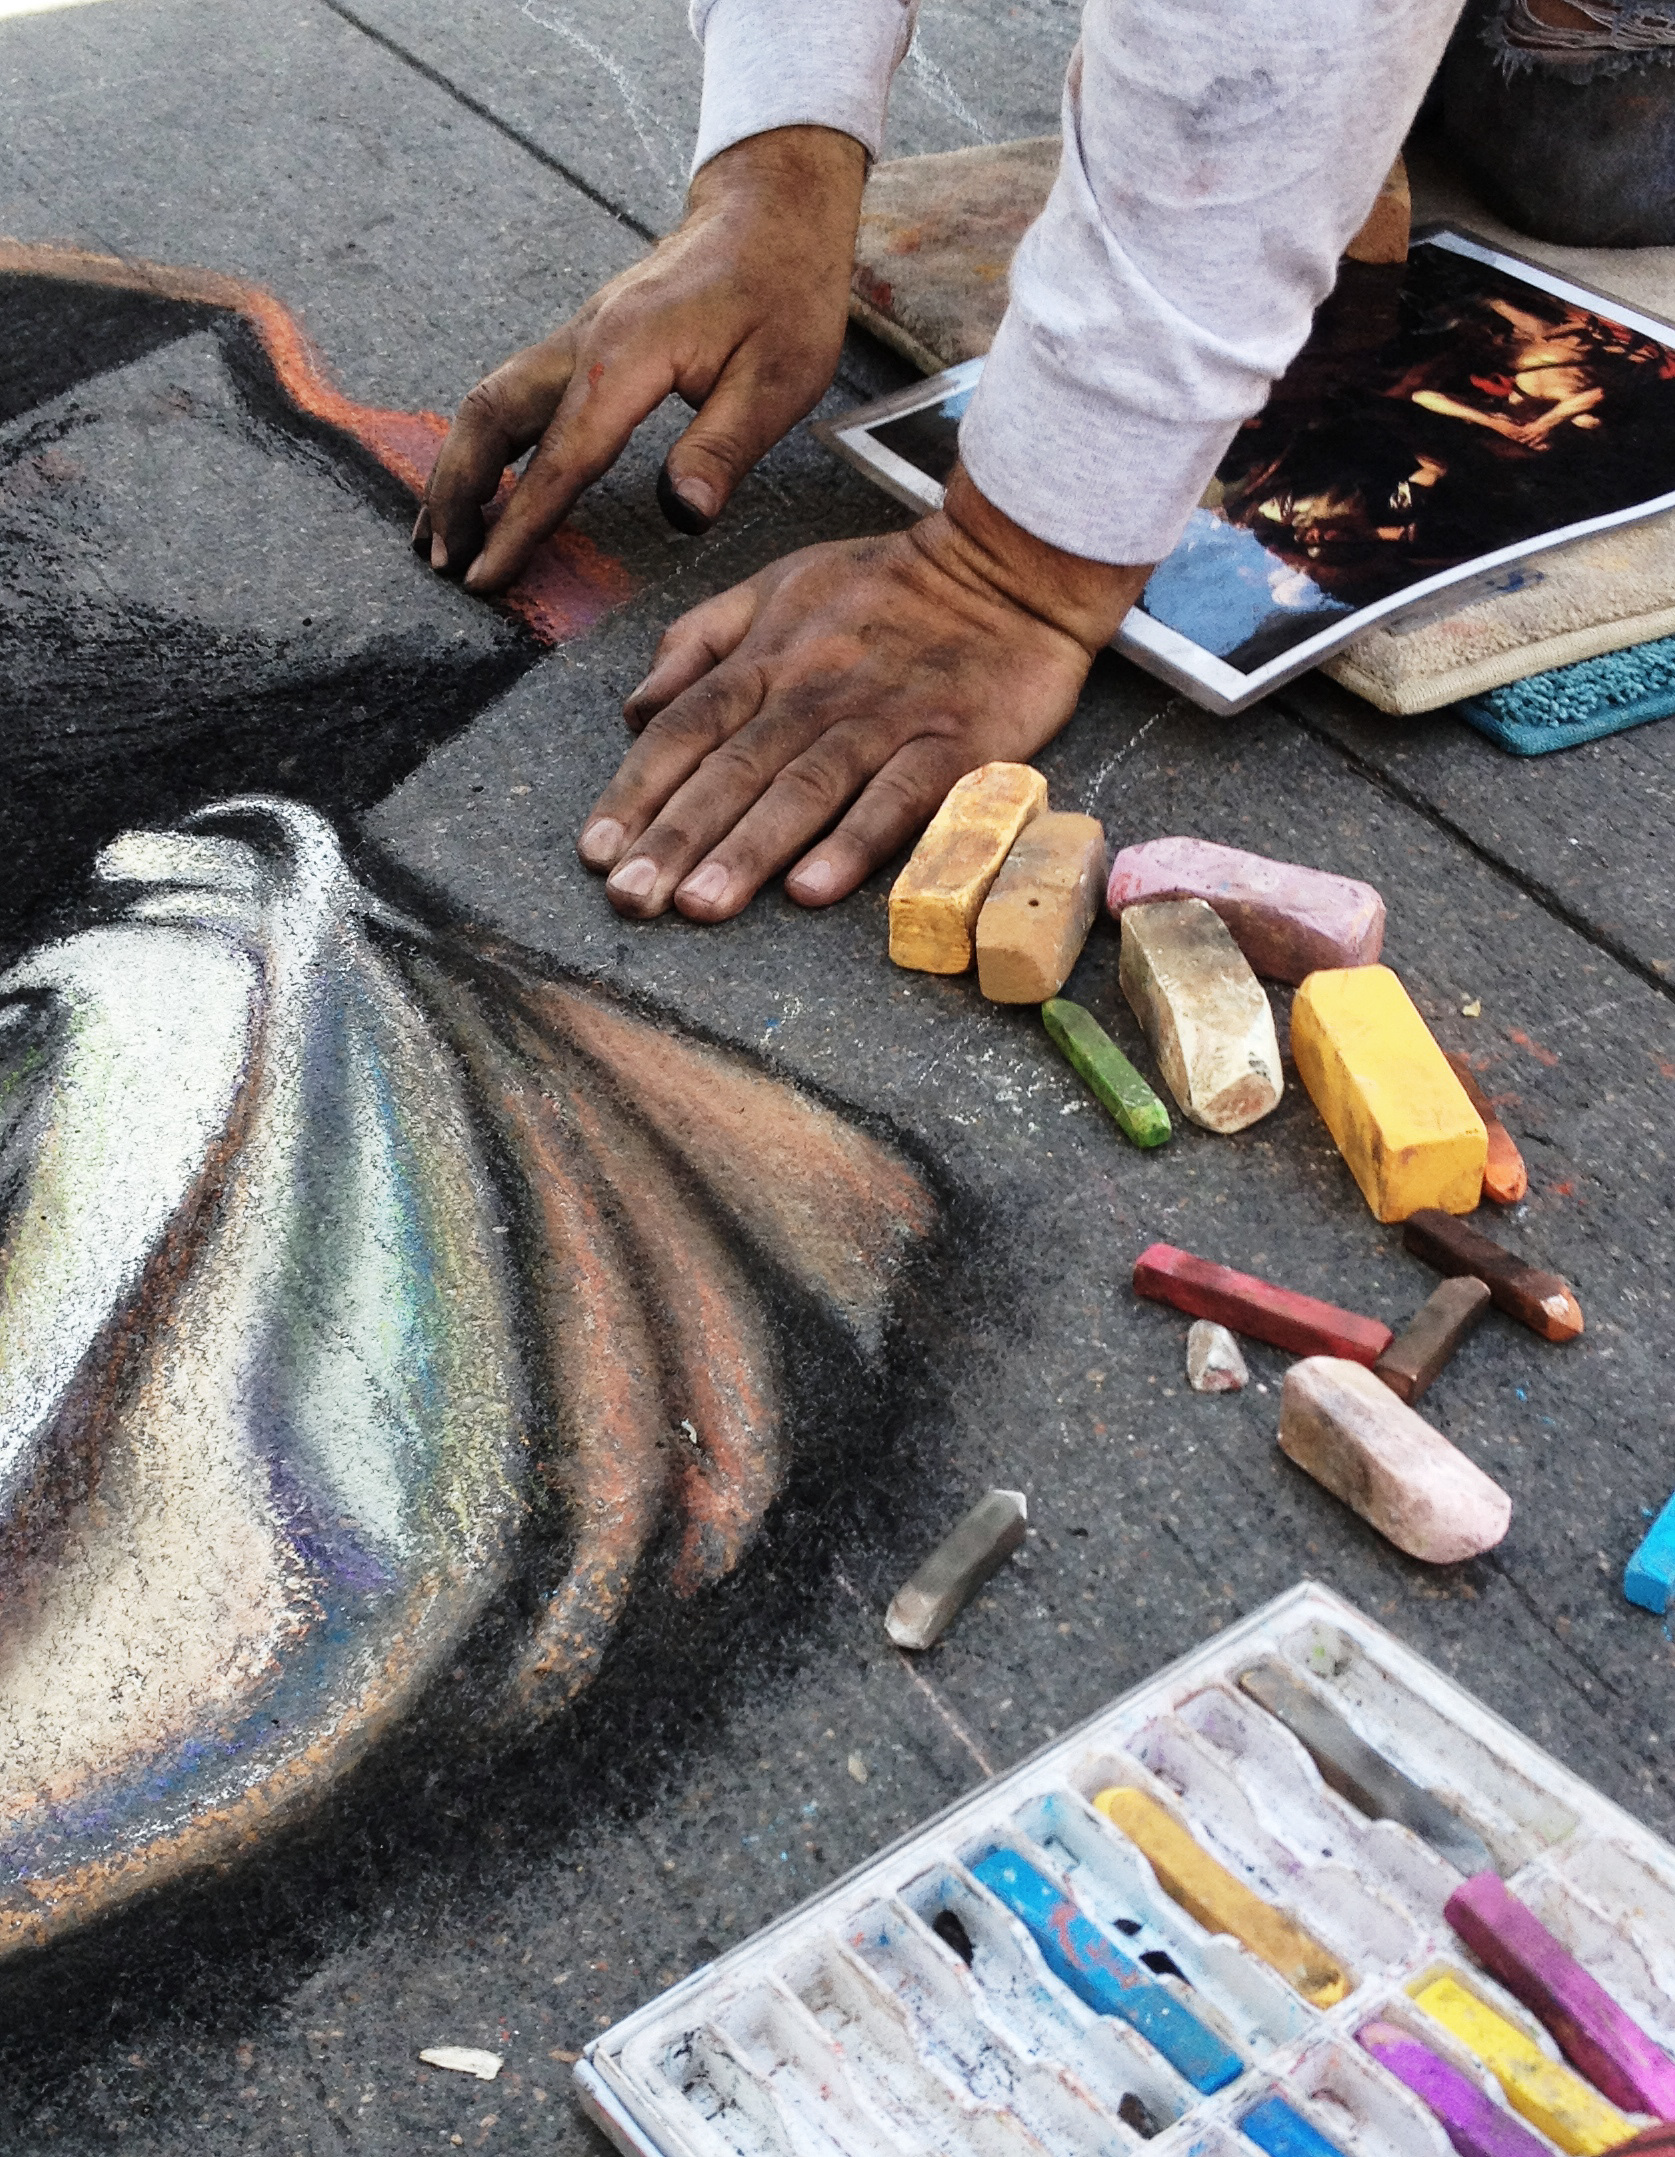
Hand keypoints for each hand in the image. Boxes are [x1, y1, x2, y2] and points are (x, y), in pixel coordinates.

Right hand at [416, 125, 866, 591]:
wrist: (771, 209)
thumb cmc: (783, 288)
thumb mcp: (778, 379)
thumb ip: (723, 449)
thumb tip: (684, 516)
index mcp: (627, 356)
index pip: (561, 459)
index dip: (518, 525)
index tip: (485, 578)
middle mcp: (585, 342)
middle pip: (488, 418)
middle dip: (456, 495)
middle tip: (442, 564)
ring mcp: (577, 337)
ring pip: (488, 403)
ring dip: (457, 469)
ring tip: (440, 535)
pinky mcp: (584, 342)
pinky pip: (513, 394)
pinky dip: (483, 444)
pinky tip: (479, 481)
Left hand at [578, 467, 1151, 921]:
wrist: (1010, 565)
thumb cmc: (889, 587)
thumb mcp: (778, 585)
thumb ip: (701, 641)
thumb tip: (637, 706)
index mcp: (768, 656)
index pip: (684, 727)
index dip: (636, 790)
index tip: (596, 853)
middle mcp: (815, 689)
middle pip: (731, 767)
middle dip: (674, 837)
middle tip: (631, 900)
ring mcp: (885, 718)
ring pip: (803, 786)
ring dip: (747, 849)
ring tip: (699, 906)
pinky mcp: (953, 745)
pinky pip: (898, 797)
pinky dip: (854, 842)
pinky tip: (812, 889)